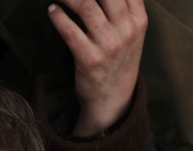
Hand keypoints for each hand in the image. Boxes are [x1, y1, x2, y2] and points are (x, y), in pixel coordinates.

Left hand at [48, 0, 146, 137]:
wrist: (113, 99)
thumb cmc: (119, 61)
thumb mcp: (132, 33)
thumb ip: (125, 9)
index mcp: (139, 20)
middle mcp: (126, 30)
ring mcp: (109, 45)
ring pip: (86, 6)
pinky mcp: (90, 60)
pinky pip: (71, 32)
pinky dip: (59, 17)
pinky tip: (53, 10)